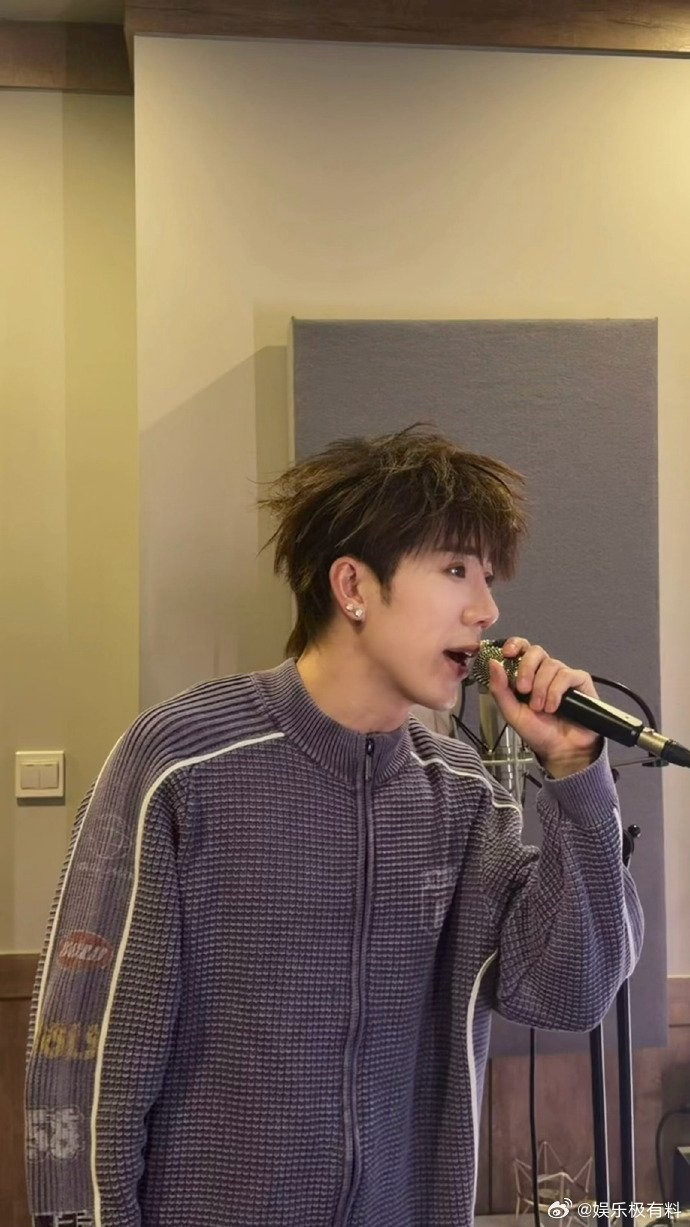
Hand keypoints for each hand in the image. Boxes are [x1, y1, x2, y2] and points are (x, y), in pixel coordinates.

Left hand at [487, 638, 602, 777]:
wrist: (561, 750)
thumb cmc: (537, 731)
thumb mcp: (511, 712)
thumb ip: (499, 689)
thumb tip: (493, 663)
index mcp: (526, 674)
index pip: (521, 648)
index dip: (515, 644)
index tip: (508, 653)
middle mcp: (544, 671)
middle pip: (536, 651)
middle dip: (526, 668)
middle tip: (523, 689)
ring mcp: (562, 675)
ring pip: (551, 665)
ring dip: (541, 688)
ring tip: (540, 708)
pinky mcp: (580, 682)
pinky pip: (567, 675)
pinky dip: (556, 691)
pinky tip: (553, 706)